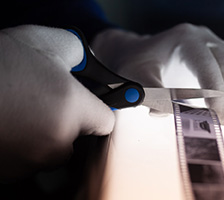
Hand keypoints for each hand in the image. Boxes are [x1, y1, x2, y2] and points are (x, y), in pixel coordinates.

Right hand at [0, 25, 114, 180]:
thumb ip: (77, 53)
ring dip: (40, 136)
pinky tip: (6, 124)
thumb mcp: (43, 41)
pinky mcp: (9, 173)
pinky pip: (26, 160)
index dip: (98, 112)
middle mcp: (58, 141)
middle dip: (64, 122)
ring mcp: (32, 161)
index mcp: (73, 109)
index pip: (106, 121)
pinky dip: (19, 146)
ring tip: (17, 111)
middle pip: (76, 139)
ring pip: (49, 151)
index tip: (91, 107)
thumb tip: (85, 63)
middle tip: (40, 101)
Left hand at [91, 23, 223, 122]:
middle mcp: (204, 38)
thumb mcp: (136, 77)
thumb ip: (150, 94)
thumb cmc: (136, 64)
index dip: (216, 93)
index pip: (207, 64)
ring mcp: (215, 44)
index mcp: (185, 39)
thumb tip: (163, 113)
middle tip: (222, 122)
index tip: (219, 119)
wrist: (139, 54)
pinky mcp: (221, 56)